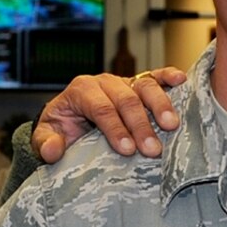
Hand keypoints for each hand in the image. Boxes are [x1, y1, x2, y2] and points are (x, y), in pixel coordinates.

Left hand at [34, 67, 185, 162]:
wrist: (71, 121)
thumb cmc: (62, 129)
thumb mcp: (47, 137)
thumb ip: (45, 143)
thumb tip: (51, 150)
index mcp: (81, 90)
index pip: (101, 108)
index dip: (115, 129)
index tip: (127, 150)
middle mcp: (104, 82)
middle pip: (126, 99)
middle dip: (140, 125)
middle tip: (152, 150)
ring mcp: (124, 81)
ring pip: (144, 86)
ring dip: (160, 106)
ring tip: (171, 126)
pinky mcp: (138, 84)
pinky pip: (155, 76)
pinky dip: (168, 77)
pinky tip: (181, 81)